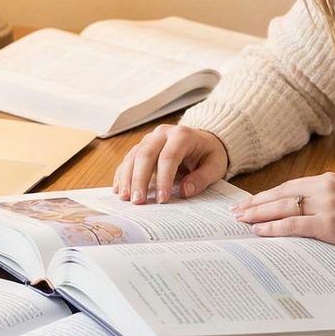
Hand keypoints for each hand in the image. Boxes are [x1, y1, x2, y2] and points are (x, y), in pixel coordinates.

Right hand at [113, 125, 229, 203]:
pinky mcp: (142, 146)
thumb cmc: (209, 154)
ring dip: (127, 178)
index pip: (169, 157)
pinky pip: (128, 159)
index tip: (162, 199)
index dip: (164, 179)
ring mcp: (150, 138)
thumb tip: (185, 191)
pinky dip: (122, 174)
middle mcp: (163, 133)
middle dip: (140, 179)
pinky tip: (119, 189)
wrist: (204, 141)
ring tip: (125, 198)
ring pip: (133, 156)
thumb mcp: (215, 166)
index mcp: (183, 135)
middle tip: (138, 201)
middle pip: (146, 154)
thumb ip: (202, 178)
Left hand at [230, 172, 334, 255]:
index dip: (264, 195)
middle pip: (281, 195)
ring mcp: (327, 205)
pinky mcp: (329, 224)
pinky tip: (260, 231)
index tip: (247, 203)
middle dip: (256, 204)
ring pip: (284, 208)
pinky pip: (295, 225)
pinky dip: (275, 228)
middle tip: (235, 212)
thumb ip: (318, 201)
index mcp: (327, 180)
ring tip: (242, 221)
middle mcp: (325, 188)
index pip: (287, 186)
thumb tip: (287, 212)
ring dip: (259, 215)